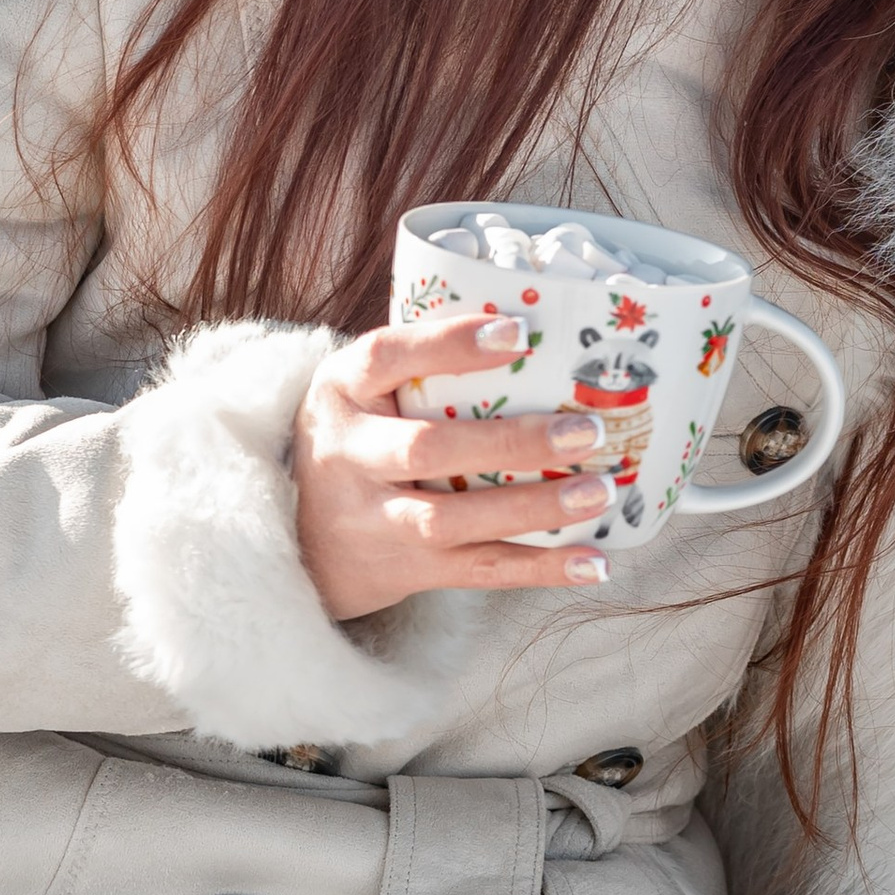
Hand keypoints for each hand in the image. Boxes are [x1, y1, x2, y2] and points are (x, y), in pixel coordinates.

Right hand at [293, 308, 615, 620]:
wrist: (295, 537)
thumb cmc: (359, 436)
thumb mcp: (364, 387)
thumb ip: (424, 360)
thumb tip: (534, 322)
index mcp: (342, 390)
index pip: (386, 356)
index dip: (450, 344)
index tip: (518, 332)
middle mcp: (349, 455)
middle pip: (427, 449)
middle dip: (511, 443)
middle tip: (586, 430)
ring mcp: (373, 519)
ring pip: (454, 520)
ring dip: (532, 509)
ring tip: (599, 492)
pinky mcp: (404, 569)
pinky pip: (477, 572)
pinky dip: (538, 570)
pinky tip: (594, 563)